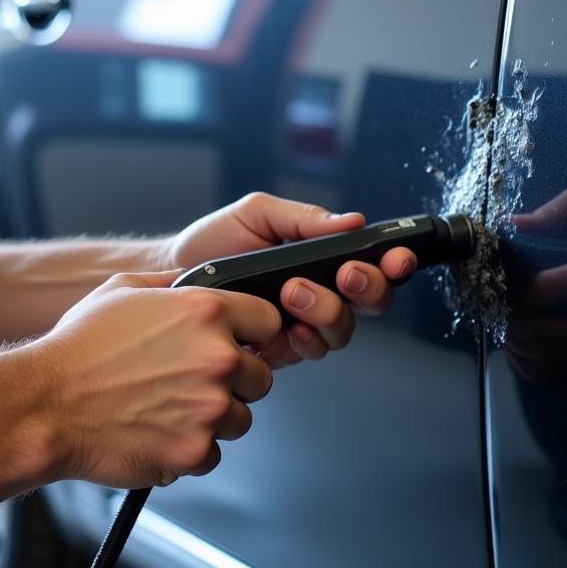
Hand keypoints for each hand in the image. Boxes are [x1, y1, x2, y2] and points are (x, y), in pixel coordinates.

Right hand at [29, 270, 279, 488]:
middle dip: (235, 381)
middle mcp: (217, 358)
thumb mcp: (124, 289)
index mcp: (206, 312)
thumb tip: (197, 280)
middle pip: (262, 376)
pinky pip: (213, 453)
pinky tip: (158, 431)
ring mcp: (210, 407)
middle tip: (193, 381)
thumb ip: (172, 282)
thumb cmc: (78, 349)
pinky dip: (190, 448)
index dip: (255, 334)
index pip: (270, 321)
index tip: (242, 343)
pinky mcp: (194, 450)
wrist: (44, 406)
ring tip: (168, 407)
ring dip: (214, 417)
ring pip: (241, 418)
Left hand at [162, 193, 415, 367]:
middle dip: (368, 288)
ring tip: (294, 292)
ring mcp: (302, 324)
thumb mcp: (257, 214)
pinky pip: (308, 353)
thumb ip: (305, 218)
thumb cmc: (213, 242)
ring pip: (342, 332)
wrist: (169, 277)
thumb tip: (351, 220)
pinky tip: (286, 328)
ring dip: (327, 311)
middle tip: (345, 274)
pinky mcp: (279, 350)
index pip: (374, 263)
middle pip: (372, 303)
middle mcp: (320, 293)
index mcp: (322, 258)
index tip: (397, 257)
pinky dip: (303, 340)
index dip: (395, 263)